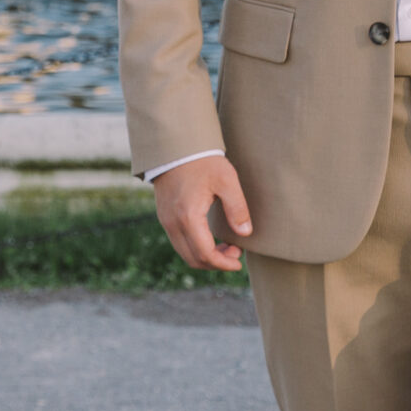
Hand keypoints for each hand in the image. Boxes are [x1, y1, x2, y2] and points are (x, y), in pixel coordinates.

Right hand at [153, 154, 251, 271]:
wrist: (177, 147)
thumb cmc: (204, 162)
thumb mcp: (227, 181)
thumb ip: (237, 208)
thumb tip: (245, 233)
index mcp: (188, 217)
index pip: (205, 254)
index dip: (223, 263)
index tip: (238, 263)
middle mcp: (173, 224)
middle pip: (193, 259)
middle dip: (216, 263)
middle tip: (236, 253)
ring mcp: (166, 221)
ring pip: (184, 253)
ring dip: (205, 256)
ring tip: (227, 247)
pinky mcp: (164, 217)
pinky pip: (179, 242)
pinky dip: (195, 248)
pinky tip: (211, 238)